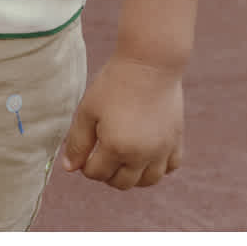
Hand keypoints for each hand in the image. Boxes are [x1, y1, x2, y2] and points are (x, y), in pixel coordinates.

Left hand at [60, 53, 184, 189]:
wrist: (150, 63)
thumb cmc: (114, 83)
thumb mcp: (88, 110)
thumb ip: (77, 142)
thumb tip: (70, 168)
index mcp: (116, 147)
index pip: (96, 174)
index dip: (86, 165)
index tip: (85, 150)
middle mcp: (142, 155)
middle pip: (121, 183)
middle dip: (107, 173)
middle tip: (102, 154)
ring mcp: (162, 149)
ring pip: (148, 181)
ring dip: (133, 175)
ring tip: (123, 157)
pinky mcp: (176, 140)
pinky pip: (171, 167)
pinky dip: (158, 166)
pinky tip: (147, 153)